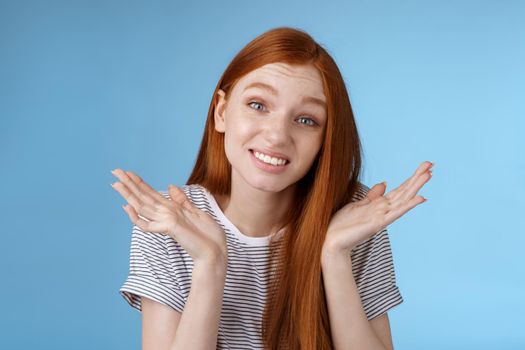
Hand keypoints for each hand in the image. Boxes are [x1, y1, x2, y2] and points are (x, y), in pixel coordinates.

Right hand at [110, 169, 227, 265]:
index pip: (151, 193)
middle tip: (115, 171)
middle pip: (143, 197)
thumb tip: (171, 186)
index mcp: (171, 210)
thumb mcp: (197, 212)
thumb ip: (182, 200)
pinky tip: (127, 207)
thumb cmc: (208, 236)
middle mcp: (165, 215)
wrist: (216, 253)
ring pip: (142, 206)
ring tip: (116, 183)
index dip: (139, 183)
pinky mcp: (169, 228)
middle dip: (129, 184)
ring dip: (129, 194)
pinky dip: (136, 216)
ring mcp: (166, 222)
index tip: (128, 172)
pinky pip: (147, 224)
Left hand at [323, 161, 432, 255]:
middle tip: (431, 164)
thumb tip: (385, 183)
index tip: (424, 166)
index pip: (400, 189)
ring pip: (403, 198)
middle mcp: (384, 210)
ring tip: (429, 174)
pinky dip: (408, 205)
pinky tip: (420, 198)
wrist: (332, 242)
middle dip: (417, 177)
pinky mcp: (378, 223)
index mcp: (380, 205)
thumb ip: (373, 195)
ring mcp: (382, 216)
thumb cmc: (343, 225)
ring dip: (416, 186)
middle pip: (404, 191)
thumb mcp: (358, 204)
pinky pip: (396, 212)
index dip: (411, 177)